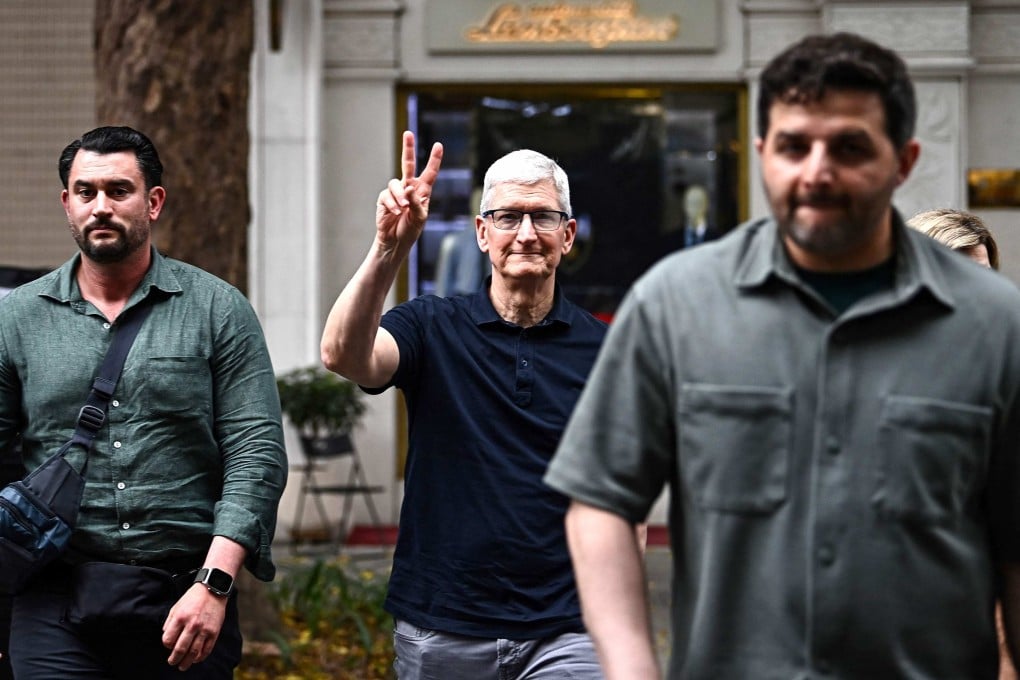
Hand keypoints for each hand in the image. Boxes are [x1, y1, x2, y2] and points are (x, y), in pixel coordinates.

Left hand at [162, 584, 227, 670]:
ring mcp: (204, 629)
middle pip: (180, 649)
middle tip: (172, 663)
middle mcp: (192, 625)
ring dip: (187, 662)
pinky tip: (196, 659)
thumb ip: (169, 623)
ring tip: (182, 666)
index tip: (169, 646)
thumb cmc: (193, 598)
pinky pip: (207, 649)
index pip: (168, 640)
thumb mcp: (176, 607)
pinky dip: (201, 657)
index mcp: (180, 618)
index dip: (166, 646)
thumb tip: (167, 639)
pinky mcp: (214, 632)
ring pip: (193, 652)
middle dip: (174, 659)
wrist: (213, 590)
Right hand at [375, 130, 443, 254]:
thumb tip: (408, 187)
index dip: (434, 159)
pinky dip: (392, 204)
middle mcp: (409, 188)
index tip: (438, 145)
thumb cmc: (411, 229)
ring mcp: (395, 192)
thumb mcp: (419, 218)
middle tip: (408, 133)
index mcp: (422, 191)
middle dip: (408, 148)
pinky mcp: (384, 198)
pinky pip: (386, 195)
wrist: (395, 241)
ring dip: (400, 196)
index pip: (430, 172)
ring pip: (395, 183)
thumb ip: (417, 202)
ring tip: (403, 208)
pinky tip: (396, 212)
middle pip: (407, 164)